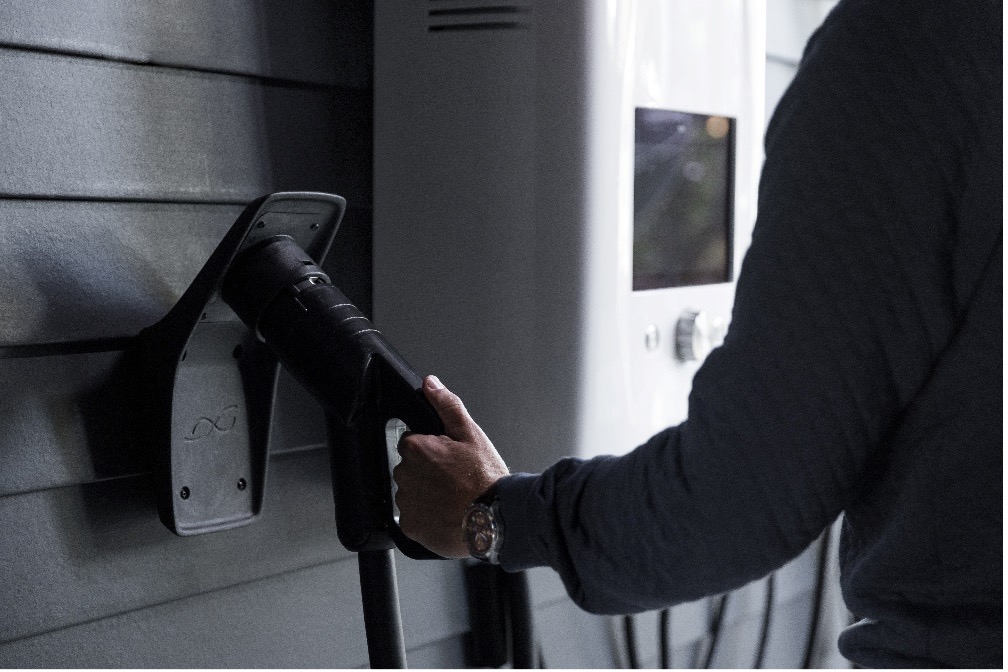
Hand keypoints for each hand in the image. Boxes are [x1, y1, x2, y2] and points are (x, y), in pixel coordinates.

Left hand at [394, 375, 508, 557]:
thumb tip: (431, 385)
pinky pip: (413, 517)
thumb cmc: (486, 479)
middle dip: (428, 471)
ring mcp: (407, 502)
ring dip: (427, 494)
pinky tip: (447, 513)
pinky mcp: (410, 526)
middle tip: (454, 479)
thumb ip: (447, 405)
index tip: (449, 459)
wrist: (495, 519)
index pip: (412, 443)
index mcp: (417, 448)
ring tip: (453, 497)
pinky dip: (427, 516)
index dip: (433, 449)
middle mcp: (405, 475)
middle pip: (410, 468)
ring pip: (412, 492)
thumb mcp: (472, 434)